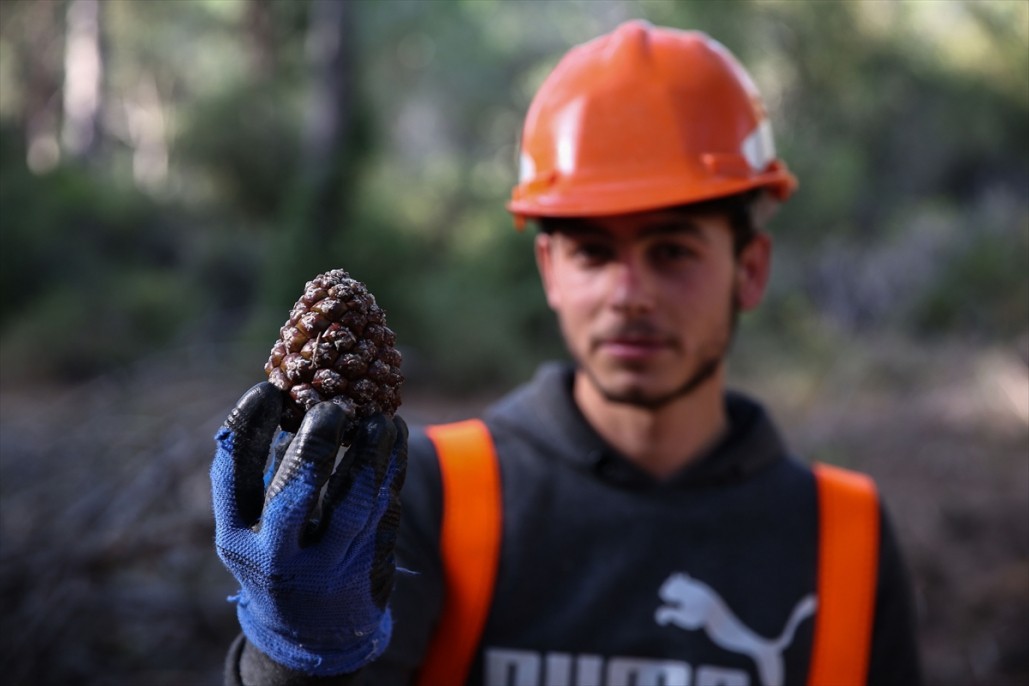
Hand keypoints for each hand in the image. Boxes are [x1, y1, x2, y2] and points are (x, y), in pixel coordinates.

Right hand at [211, 382, 407, 674]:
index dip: (248, 424)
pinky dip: (391, 469)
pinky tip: (394, 440)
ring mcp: (323, 565)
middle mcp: (275, 555)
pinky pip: (382, 509)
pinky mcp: (364, 566)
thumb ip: (268, 472)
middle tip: (333, 406)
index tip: (268, 388)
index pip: (233, 472)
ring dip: (370, 452)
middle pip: (294, 492)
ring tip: (381, 419)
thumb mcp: (255, 525)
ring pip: (353, 501)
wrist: (311, 632)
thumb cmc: (279, 553)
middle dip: (316, 442)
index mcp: (235, 536)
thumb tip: (300, 399)